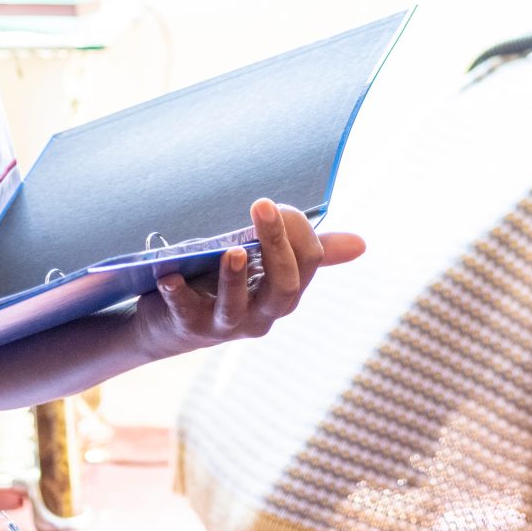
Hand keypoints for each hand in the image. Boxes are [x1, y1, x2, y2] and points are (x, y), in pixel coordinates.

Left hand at [150, 198, 365, 350]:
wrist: (173, 325)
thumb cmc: (225, 286)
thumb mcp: (267, 268)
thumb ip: (311, 254)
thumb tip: (361, 244)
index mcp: (284, 294)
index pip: (307, 263)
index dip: (297, 231)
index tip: (278, 206)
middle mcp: (261, 314)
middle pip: (282, 287)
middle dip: (277, 246)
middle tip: (264, 205)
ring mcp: (225, 322)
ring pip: (236, 305)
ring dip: (234, 277)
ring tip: (232, 251)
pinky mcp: (188, 324)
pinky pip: (184, 311)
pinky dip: (177, 292)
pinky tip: (170, 273)